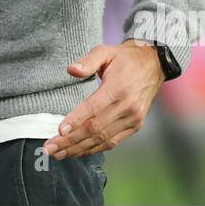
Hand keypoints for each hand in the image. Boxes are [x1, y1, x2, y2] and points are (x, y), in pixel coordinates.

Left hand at [42, 39, 163, 159]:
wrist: (154, 65)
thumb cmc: (125, 58)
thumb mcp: (106, 51)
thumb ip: (88, 61)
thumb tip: (71, 70)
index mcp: (118, 88)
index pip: (93, 108)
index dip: (75, 121)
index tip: (59, 131)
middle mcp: (127, 106)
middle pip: (95, 128)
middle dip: (70, 140)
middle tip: (50, 148)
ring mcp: (133, 118)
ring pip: (103, 139)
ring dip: (80, 149)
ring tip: (59, 154)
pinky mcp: (136, 125)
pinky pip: (113, 142)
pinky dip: (95, 149)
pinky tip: (79, 152)